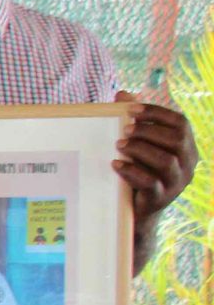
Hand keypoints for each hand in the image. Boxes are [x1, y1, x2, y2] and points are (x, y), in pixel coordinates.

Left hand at [112, 91, 196, 221]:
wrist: (138, 210)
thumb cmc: (139, 170)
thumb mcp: (139, 145)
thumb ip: (134, 120)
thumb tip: (123, 94)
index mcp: (186, 147)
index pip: (181, 123)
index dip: (157, 113)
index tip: (131, 109)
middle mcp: (187, 163)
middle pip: (177, 140)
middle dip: (148, 131)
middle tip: (124, 129)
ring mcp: (176, 182)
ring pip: (166, 161)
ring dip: (140, 149)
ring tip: (119, 145)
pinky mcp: (161, 197)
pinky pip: (150, 182)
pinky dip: (131, 171)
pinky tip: (116, 164)